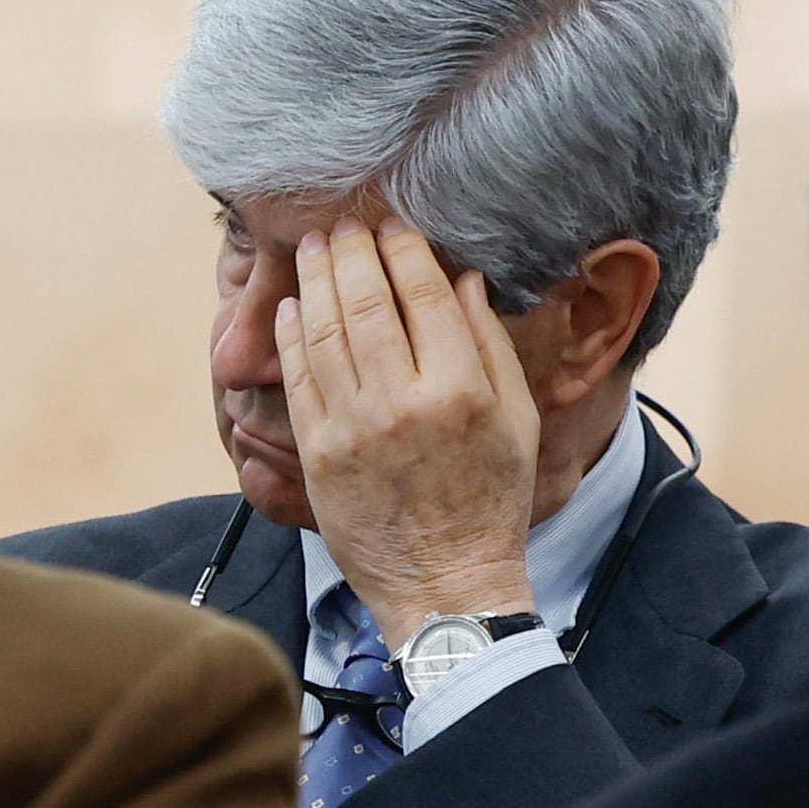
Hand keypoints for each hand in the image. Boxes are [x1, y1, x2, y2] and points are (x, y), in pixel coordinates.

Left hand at [274, 222, 542, 628]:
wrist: (446, 584)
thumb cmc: (490, 502)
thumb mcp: (517, 421)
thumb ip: (490, 345)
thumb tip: (462, 279)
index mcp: (459, 389)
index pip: (424, 292)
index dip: (402, 248)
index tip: (392, 224)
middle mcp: (401, 402)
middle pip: (367, 301)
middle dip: (350, 251)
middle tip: (343, 223)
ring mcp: (352, 428)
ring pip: (325, 331)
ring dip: (314, 281)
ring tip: (312, 249)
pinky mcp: (318, 455)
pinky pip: (299, 379)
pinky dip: (292, 335)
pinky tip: (292, 307)